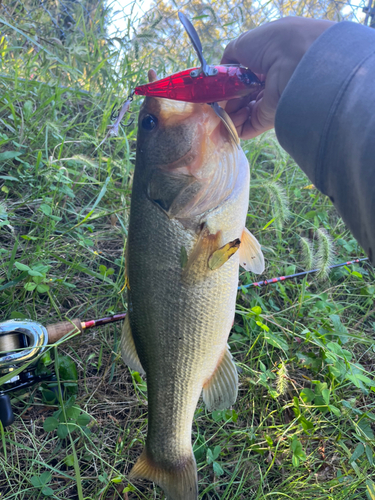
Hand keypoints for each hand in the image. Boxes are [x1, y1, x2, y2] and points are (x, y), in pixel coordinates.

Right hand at [221, 17, 334, 138]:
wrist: (295, 60)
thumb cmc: (271, 44)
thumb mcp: (244, 43)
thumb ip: (230, 56)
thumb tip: (222, 69)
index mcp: (267, 65)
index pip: (244, 78)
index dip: (230, 83)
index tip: (219, 85)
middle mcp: (269, 85)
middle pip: (241, 97)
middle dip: (227, 99)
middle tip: (220, 98)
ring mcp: (269, 104)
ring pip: (241, 114)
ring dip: (229, 112)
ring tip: (226, 107)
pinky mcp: (268, 120)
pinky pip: (246, 128)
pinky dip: (235, 125)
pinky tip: (233, 116)